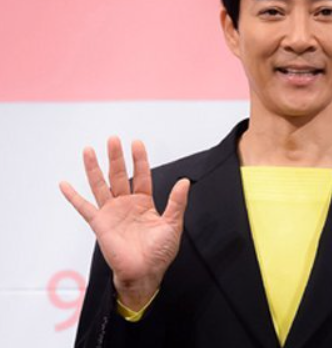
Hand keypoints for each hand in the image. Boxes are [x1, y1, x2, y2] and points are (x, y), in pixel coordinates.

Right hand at [60, 137, 189, 310]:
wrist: (144, 274)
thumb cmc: (159, 253)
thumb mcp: (172, 225)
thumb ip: (177, 202)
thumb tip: (184, 182)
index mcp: (145, 203)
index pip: (142, 176)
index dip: (140, 160)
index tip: (137, 143)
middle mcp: (127, 204)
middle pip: (120, 175)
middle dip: (116, 157)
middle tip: (113, 139)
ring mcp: (112, 213)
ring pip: (101, 185)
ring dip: (94, 168)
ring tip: (89, 150)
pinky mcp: (100, 224)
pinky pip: (84, 207)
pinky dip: (73, 196)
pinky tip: (65, 184)